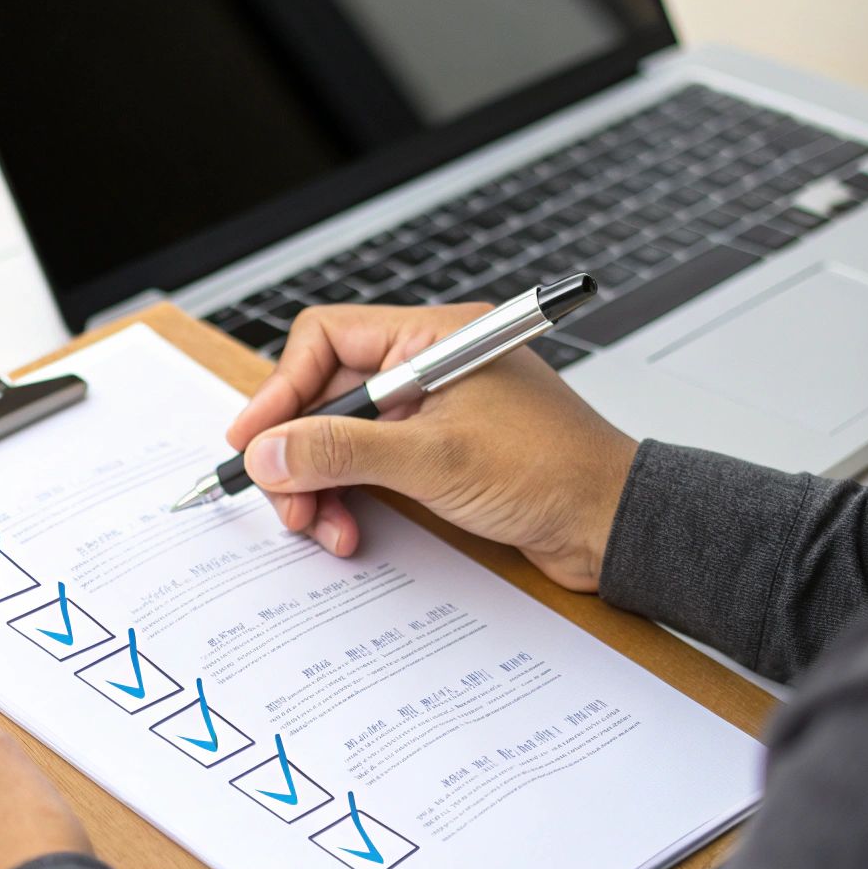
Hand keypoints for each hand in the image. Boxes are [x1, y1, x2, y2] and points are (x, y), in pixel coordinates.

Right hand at [225, 303, 637, 591]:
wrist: (613, 526)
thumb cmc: (554, 472)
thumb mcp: (433, 460)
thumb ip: (343, 452)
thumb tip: (269, 451)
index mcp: (430, 338)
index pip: (324, 340)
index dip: (280, 389)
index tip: (253, 441)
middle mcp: (425, 366)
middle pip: (324, 395)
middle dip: (298, 451)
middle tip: (284, 499)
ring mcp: (428, 411)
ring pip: (339, 437)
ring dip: (320, 484)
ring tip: (321, 526)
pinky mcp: (433, 453)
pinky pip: (366, 467)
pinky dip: (348, 498)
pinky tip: (351, 530)